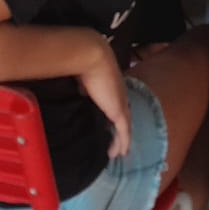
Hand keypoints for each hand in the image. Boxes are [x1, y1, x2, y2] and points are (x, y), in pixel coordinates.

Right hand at [78, 42, 130, 157]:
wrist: (91, 55)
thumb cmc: (84, 61)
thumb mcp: (84, 75)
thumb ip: (85, 85)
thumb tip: (83, 92)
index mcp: (112, 85)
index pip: (115, 103)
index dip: (112, 115)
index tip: (107, 125)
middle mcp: (120, 94)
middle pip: (123, 116)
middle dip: (120, 130)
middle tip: (115, 143)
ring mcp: (121, 103)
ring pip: (125, 126)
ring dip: (121, 139)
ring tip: (116, 152)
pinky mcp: (119, 112)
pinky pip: (124, 132)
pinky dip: (123, 142)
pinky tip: (120, 153)